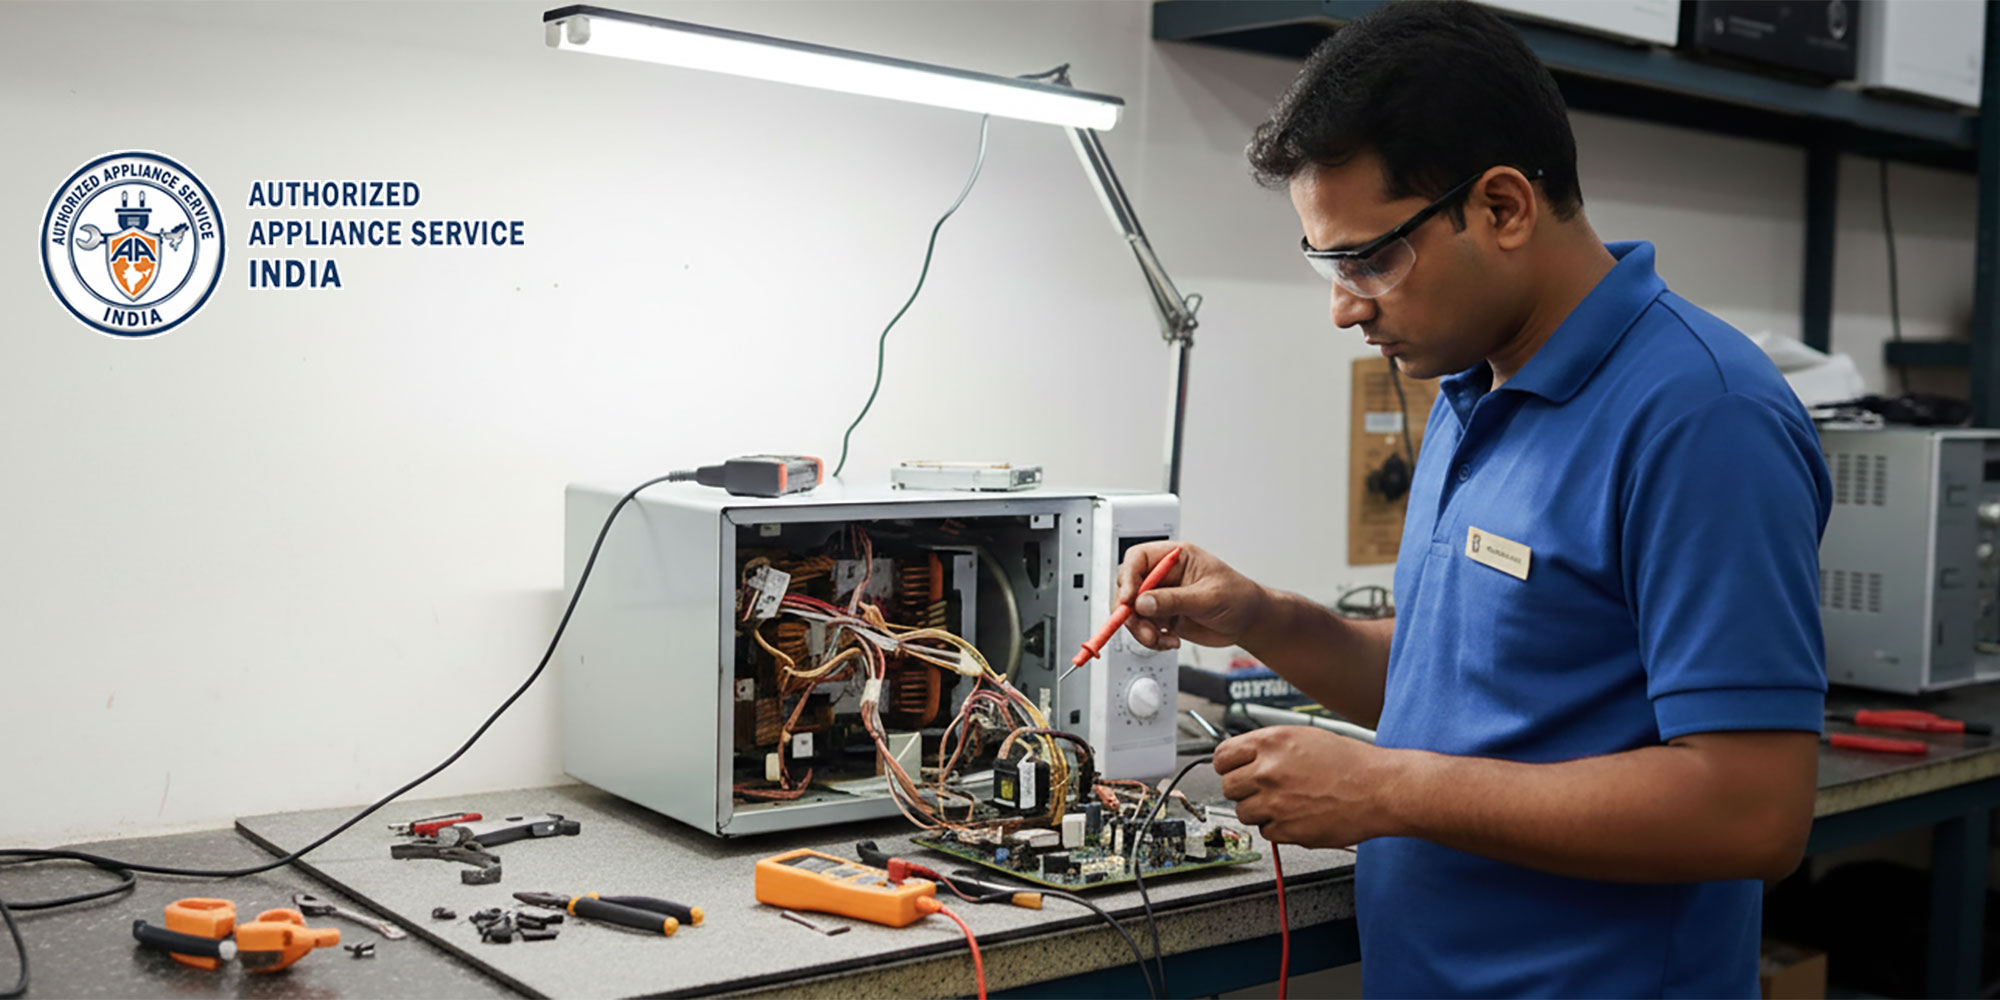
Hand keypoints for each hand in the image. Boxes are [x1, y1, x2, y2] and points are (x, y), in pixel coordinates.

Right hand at [1116, 542, 1268, 650]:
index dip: (1128, 578)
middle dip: (1131, 611)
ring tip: (1160, 640)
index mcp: (1175, 558)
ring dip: (1141, 630)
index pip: (1138, 559)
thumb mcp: (1208, 597)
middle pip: (1129, 587)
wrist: (1249, 622)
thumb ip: (1174, 600)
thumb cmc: (1238, 598)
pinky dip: (1151, 639)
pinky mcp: (1163, 617)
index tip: (1128, 600)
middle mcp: (1164, 576)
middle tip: (1143, 629)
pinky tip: (1170, 642)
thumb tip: (1142, 602)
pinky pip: (1144, 628)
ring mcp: (1162, 597)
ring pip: (1133, 612)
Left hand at [1213, 727, 1401, 848]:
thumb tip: (1245, 757)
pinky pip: (1266, 832)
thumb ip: (1270, 747)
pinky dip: (1278, 827)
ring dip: (1260, 810)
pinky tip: (1298, 815)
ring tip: (1285, 802)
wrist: (1379, 789)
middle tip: (1264, 789)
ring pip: (1244, 812)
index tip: (1233, 771)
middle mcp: (1267, 771)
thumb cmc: (1351, 763)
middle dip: (1243, 789)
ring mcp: (1275, 802)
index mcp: (1270, 743)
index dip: (1228, 766)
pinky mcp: (1286, 829)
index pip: (1222, 757)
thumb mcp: (1305, 737)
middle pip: (1228, 787)